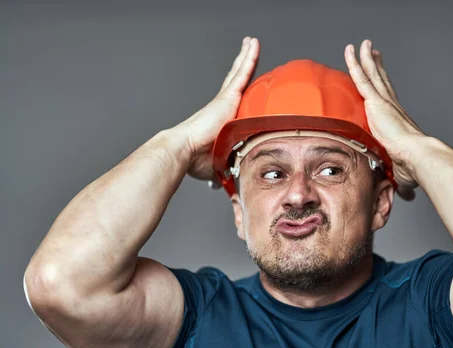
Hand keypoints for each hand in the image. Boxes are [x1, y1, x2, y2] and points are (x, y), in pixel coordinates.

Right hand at [168, 37, 259, 180]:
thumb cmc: (196, 160)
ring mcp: (225, 100)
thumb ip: (225, 169)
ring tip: (252, 42)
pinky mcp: (228, 97)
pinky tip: (253, 45)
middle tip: (247, 51)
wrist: (183, 152)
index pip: (233, 101)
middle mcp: (222, 106)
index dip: (238, 89)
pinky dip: (248, 58)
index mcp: (221, 120)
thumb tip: (226, 185)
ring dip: (246, 57)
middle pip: (235, 81)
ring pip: (239, 73)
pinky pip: (242, 73)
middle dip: (241, 66)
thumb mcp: (218, 164)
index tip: (242, 82)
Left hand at [344, 39, 425, 200]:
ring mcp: (384, 102)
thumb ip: (402, 181)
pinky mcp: (377, 102)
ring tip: (362, 44)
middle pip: (381, 81)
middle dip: (377, 66)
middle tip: (373, 52)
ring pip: (372, 75)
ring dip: (366, 58)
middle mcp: (391, 107)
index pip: (388, 100)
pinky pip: (362, 78)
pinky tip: (351, 50)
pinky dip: (356, 63)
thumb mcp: (402, 172)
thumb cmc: (413, 166)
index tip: (382, 77)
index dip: (384, 87)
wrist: (417, 157)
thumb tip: (407, 197)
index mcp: (396, 120)